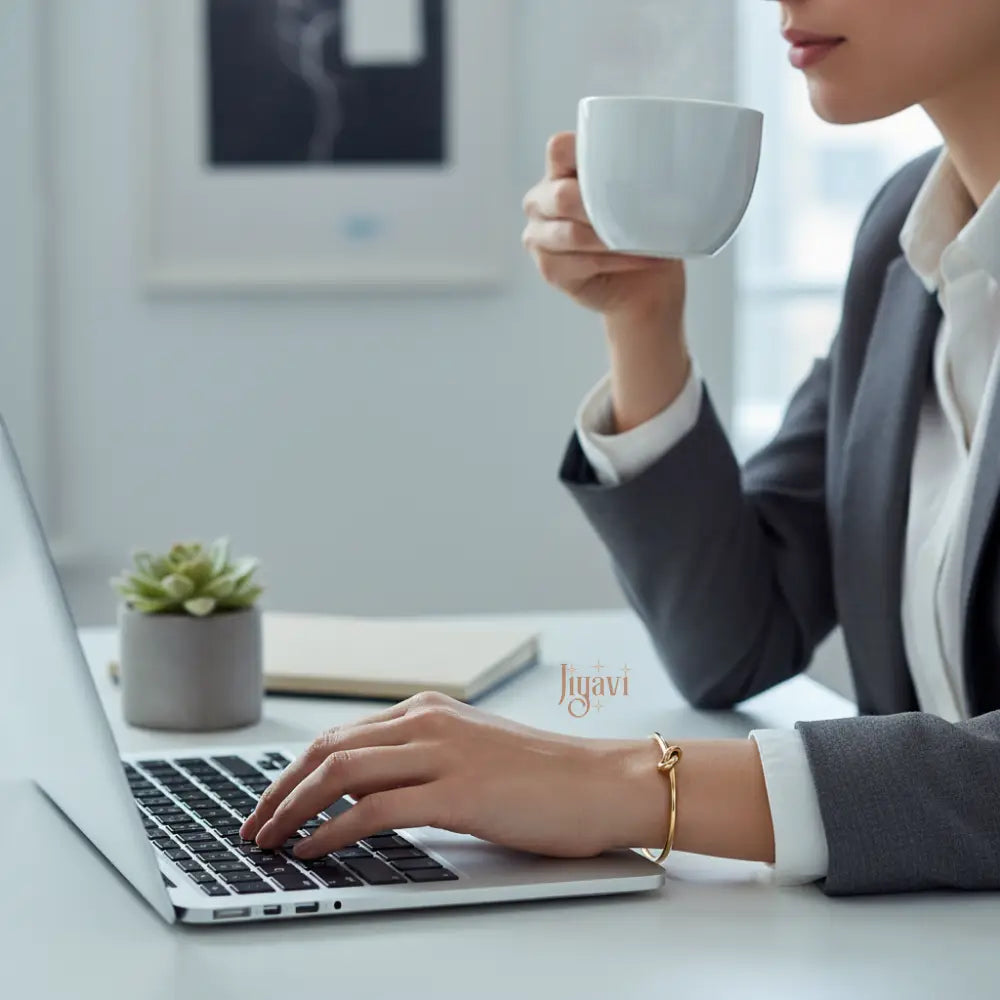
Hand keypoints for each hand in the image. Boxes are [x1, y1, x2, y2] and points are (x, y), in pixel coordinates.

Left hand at [239, 691, 666, 859]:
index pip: (340, 736)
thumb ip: (419, 763)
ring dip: (294, 808)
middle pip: (328, 749)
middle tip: (254, 825)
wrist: (604, 782)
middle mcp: (428, 722)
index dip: (295, 772)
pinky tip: (311, 849)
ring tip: (268, 840)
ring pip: (341, 772)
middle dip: (280, 790)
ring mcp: (443, 753)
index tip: (271, 802)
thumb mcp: (471, 755)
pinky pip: (375, 809)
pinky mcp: (459, 792)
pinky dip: (333, 831)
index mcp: (428, 710)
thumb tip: (361, 795)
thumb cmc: (546, 777)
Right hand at [522, 132, 686, 327]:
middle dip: (601, 206)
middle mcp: (541, 202)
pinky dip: (616, 262)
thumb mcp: (640, 195)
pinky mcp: (549, 268)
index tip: (619, 162)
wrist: (647, 283)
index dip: (583, 153)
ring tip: (642, 240)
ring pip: (572, 234)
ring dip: (611, 239)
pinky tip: (638, 258)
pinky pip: (582, 262)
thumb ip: (634, 174)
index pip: (559, 149)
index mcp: (559, 172)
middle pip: (562, 196)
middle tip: (637, 212)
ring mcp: (539, 236)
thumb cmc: (641, 232)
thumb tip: (660, 160)